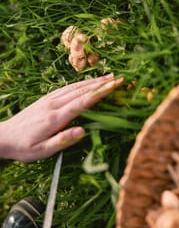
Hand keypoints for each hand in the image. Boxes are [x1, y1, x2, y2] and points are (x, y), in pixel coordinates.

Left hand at [0, 74, 122, 161]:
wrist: (3, 136)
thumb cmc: (23, 147)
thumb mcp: (42, 151)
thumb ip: (62, 140)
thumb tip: (83, 130)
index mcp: (55, 118)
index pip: (82, 102)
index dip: (100, 93)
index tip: (114, 85)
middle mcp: (53, 104)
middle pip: (81, 91)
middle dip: (101, 83)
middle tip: (118, 78)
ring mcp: (49, 99)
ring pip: (75, 87)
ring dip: (92, 81)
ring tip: (108, 77)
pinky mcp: (46, 98)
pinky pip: (67, 88)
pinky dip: (80, 83)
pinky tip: (87, 83)